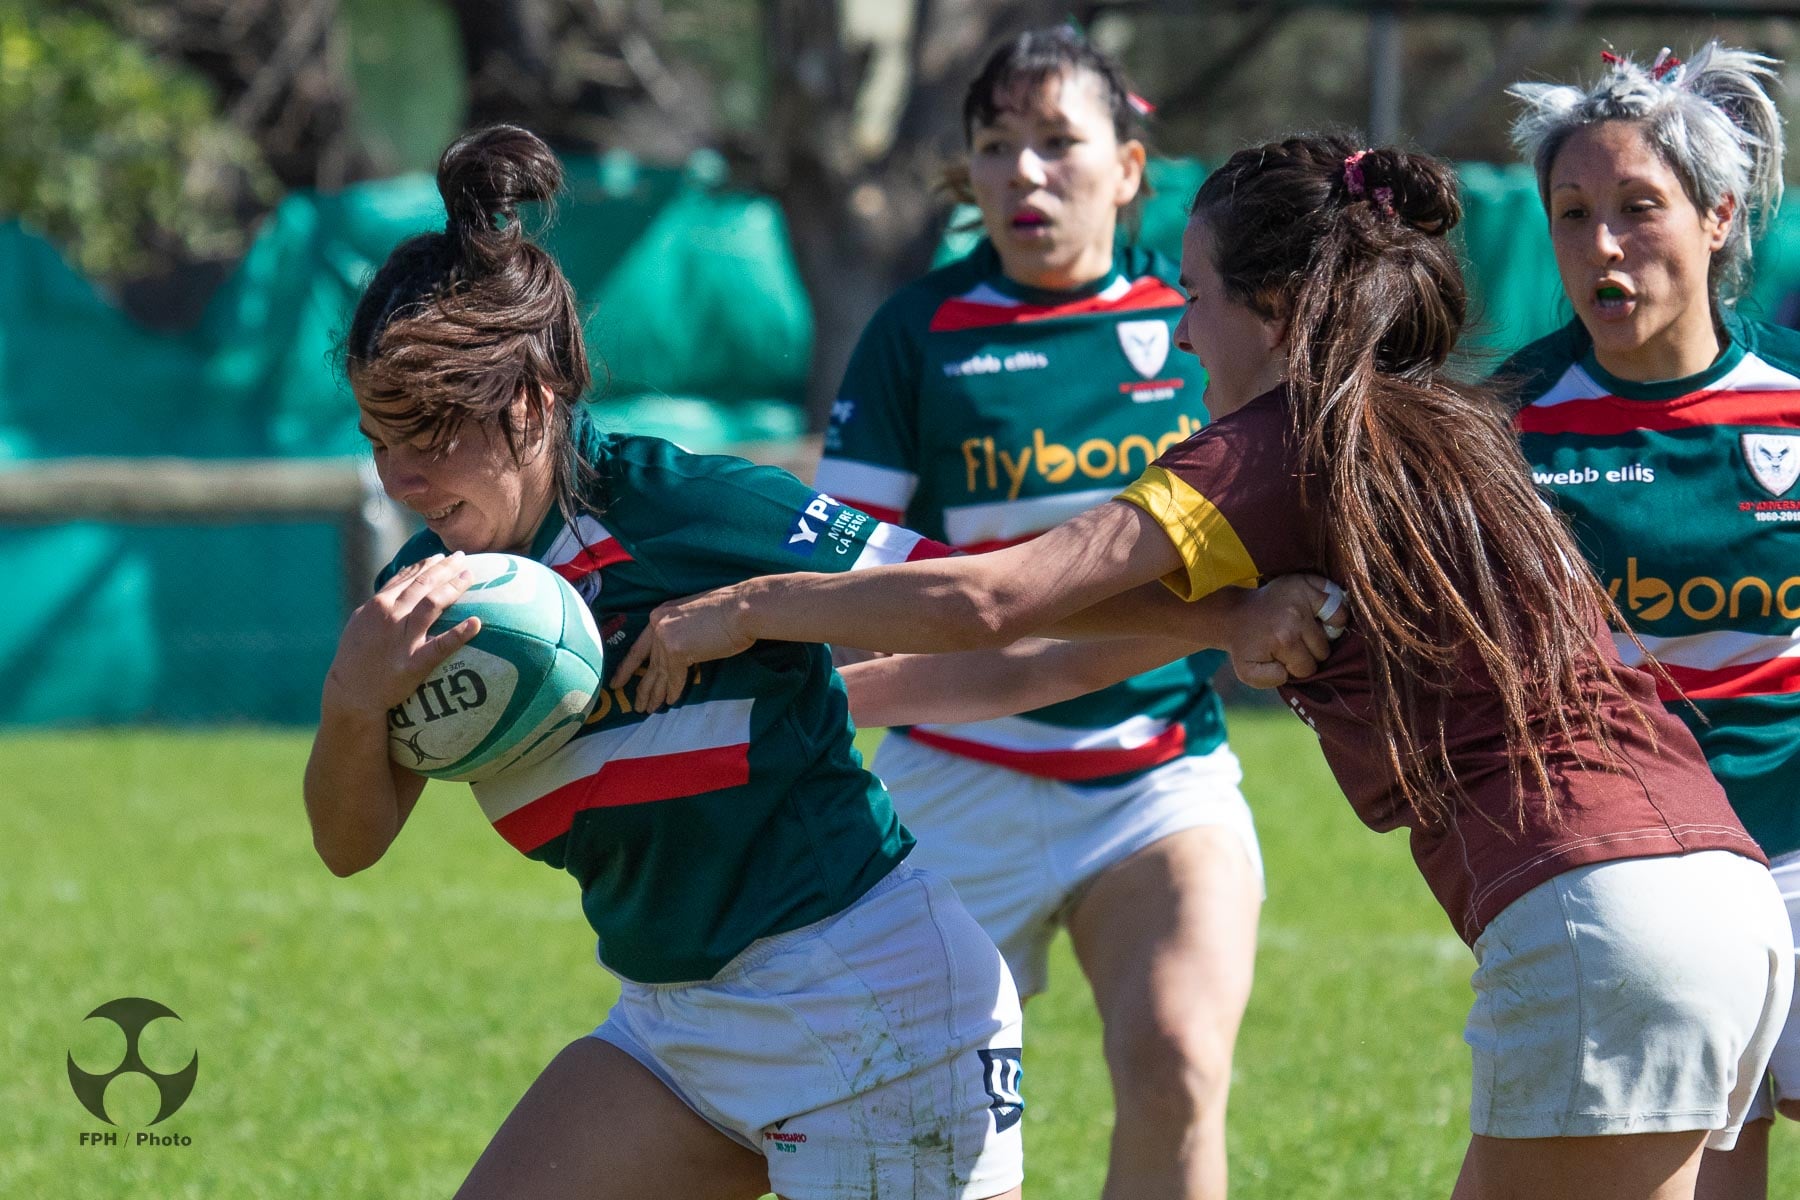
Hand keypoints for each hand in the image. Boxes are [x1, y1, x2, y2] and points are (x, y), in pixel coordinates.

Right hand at [322, 553, 480, 715]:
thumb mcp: (362, 622)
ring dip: (453, 587)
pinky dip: (459, 633)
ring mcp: (402, 639)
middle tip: (463, 557)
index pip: (406, 577)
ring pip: (432, 604)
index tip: (442, 556)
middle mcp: (390, 616)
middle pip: (423, 584)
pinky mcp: (413, 663)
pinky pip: (440, 645)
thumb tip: (401, 583)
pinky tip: (476, 623)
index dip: (426, 564)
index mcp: (378, 605)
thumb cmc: (356, 657)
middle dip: (445, 567)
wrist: (350, 692)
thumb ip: (382, 603)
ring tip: (470, 576)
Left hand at [610, 586, 754, 711]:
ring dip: (654, 694)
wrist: (744, 608)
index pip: (640, 645)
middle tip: (635, 705)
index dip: (628, 666)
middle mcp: (659, 624)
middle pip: (649, 662)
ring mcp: (666, 637)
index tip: (617, 681)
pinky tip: (671, 702)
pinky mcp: (677, 650)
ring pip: (659, 673)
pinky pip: (675, 677)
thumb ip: (682, 633)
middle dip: (643, 687)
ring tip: (648, 710)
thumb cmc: (729, 611)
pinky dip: (674, 691)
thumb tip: (682, 652)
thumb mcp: (695, 618)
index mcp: (661, 613)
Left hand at [1223, 574, 1348, 688]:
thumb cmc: (1244, 645)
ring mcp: (1303, 595)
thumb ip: (1269, 680)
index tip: (1282, 658)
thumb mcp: (1247, 671)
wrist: (1233, 614)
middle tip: (1290, 644)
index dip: (1295, 668)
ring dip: (1319, 634)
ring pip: (1334, 628)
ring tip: (1301, 631)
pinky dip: (1333, 609)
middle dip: (1307, 653)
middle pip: (1322, 650)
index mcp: (1284, 639)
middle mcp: (1297, 616)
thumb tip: (1289, 672)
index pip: (1307, 668)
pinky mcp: (1306, 581)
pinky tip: (1317, 615)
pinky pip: (1336, 600)